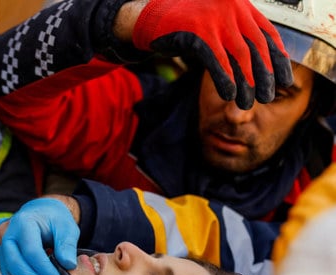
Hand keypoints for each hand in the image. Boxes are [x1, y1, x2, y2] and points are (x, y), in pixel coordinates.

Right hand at [0, 197, 79, 274]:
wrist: (41, 213)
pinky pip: (9, 272)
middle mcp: (7, 233)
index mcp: (23, 222)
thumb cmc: (53, 218)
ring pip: (9, 270)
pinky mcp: (2, 255)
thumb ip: (67, 244)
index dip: (45, 270)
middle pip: (16, 263)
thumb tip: (68, 265)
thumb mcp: (66, 226)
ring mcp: (1, 244)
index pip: (31, 251)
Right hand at [130, 0, 292, 108]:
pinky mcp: (197, 30)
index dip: (278, 59)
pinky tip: (229, 94)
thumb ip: (235, 37)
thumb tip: (259, 64)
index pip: (267, 34)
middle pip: (257, 46)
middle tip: (268, 96)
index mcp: (241, 6)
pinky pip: (216, 59)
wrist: (151, 17)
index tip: (285, 80)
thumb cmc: (184, 25)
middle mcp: (232, 9)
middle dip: (265, 75)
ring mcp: (215, 18)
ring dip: (246, 82)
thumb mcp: (215, 25)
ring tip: (248, 102)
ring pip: (240, 55)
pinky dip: (224, 78)